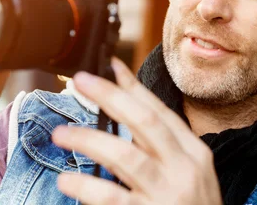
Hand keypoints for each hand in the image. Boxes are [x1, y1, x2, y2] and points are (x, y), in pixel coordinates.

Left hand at [51, 58, 222, 204]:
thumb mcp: (188, 172)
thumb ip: (161, 144)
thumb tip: (127, 104)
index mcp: (194, 153)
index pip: (160, 111)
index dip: (133, 87)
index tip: (109, 66)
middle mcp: (184, 169)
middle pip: (145, 122)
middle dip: (111, 96)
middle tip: (81, 81)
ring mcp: (167, 195)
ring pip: (126, 156)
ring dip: (89, 140)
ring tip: (61, 134)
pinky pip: (113, 198)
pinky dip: (87, 186)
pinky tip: (67, 180)